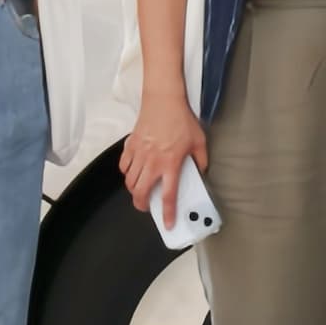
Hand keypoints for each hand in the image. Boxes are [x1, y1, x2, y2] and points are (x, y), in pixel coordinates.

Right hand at [122, 96, 206, 225]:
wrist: (163, 101)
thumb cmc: (181, 120)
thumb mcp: (199, 141)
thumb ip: (201, 160)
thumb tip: (200, 172)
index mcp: (171, 163)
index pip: (168, 195)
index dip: (168, 212)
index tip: (167, 223)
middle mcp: (152, 162)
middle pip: (141, 192)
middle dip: (142, 204)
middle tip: (147, 207)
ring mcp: (139, 154)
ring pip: (130, 181)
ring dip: (135, 190)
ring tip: (141, 190)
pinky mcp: (130, 146)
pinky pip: (123, 166)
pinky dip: (127, 173)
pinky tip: (134, 172)